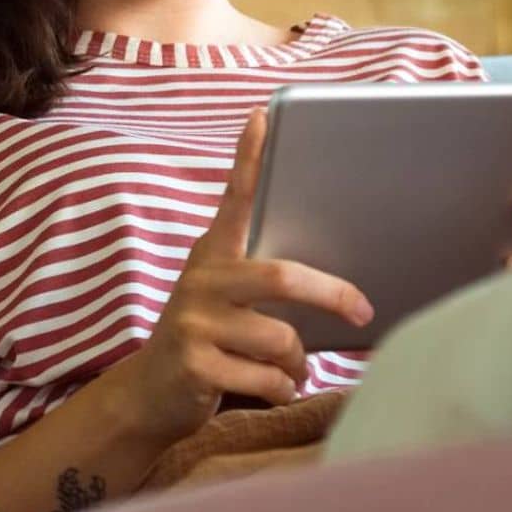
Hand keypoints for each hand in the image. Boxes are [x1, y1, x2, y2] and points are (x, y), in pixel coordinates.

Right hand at [100, 107, 376, 445]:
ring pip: (282, 338)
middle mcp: (201, 280)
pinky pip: (268, 377)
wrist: (150, 395)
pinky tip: (274, 390)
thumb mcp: (224, 299)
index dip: (249, 158)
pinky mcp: (194, 364)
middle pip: (282, 277)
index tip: (263, 116)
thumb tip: (341, 287)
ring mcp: (194, 322)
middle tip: (362, 311)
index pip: (234, 197)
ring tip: (292, 370)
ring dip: (300, 362)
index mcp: (213, 255)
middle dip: (332, 295)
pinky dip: (283, 389)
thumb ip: (261, 281)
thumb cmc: (208, 341)